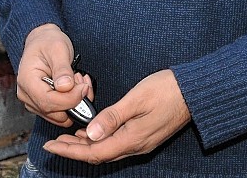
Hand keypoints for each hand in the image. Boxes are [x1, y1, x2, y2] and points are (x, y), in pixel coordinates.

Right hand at [15, 24, 93, 126]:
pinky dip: (71, 104)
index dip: (70, 99)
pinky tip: (74, 88)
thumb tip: (66, 87)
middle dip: (74, 101)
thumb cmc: (47, 42)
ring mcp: (33, 101)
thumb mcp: (58, 49)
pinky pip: (59, 113)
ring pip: (59, 117)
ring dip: (74, 103)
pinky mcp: (41, 104)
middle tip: (82, 81)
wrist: (42, 40)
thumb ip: (62, 69)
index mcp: (27, 80)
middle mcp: (26, 94)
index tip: (83, 87)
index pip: (48, 102)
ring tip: (77, 81)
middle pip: (54, 113)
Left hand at [44, 69, 190, 162]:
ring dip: (85, 146)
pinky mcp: (144, 135)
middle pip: (98, 155)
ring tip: (66, 139)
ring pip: (106, 150)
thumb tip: (89, 133)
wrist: (195, 92)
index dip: (70, 151)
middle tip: (53, 144)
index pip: (94, 152)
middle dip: (73, 151)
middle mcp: (136, 145)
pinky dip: (99, 140)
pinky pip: (116, 144)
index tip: (51, 146)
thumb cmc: (167, 90)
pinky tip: (90, 132)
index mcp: (132, 139)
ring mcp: (141, 142)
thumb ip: (112, 117)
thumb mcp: (136, 99)